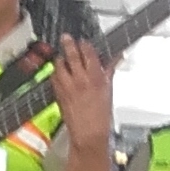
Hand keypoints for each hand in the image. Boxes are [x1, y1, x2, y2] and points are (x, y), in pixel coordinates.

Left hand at [51, 35, 113, 153]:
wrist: (89, 133)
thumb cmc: (101, 115)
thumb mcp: (109, 90)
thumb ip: (109, 71)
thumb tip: (115, 58)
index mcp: (96, 77)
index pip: (89, 53)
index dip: (85, 44)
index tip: (83, 41)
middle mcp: (80, 80)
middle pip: (72, 55)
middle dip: (68, 44)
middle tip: (65, 37)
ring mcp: (67, 86)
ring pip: (60, 65)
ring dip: (60, 59)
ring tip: (62, 57)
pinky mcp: (58, 94)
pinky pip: (54, 78)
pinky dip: (56, 73)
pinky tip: (58, 73)